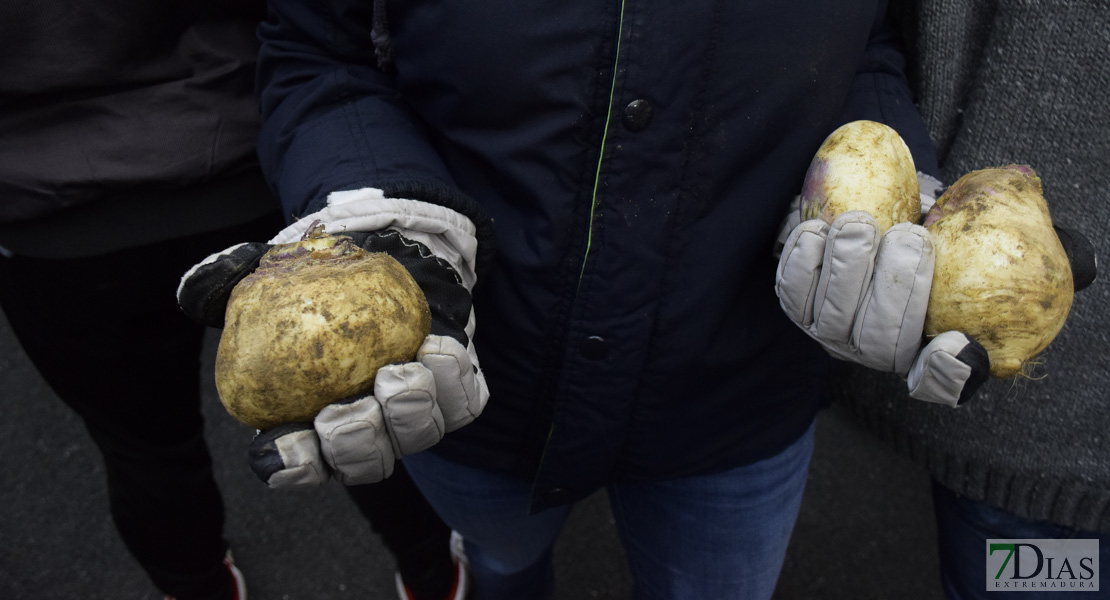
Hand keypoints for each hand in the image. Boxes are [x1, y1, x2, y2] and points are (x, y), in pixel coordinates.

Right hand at [179, 191, 488, 486]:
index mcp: (307, 422)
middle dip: (356, 449)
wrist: (380, 253)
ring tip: (399, 374)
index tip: (288, 443)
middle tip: (351, 412)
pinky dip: (453, 381)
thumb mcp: (264, 271)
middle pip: (362, 463)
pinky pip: (462, 401)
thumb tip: (194, 289)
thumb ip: (224, 279)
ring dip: (409, 414)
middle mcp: (364, 429)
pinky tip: (439, 348)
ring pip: (417, 436)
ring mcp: (411, 413)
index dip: (289, 466)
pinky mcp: (453, 388)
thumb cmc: (312, 277)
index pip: (293, 463)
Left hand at [774, 175, 990, 407]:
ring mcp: (830, 332)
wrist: (869, 225)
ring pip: (833, 313)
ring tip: (859, 224)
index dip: (947, 372)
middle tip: (910, 238)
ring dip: (846, 266)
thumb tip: (1026, 239)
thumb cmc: (925, 242)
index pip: (940, 378)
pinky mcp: (797, 307)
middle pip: (881, 337)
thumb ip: (986, 258)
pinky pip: (792, 290)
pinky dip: (801, 260)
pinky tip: (816, 229)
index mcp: (922, 350)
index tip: (956, 342)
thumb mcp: (964, 249)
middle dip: (896, 285)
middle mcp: (873, 352)